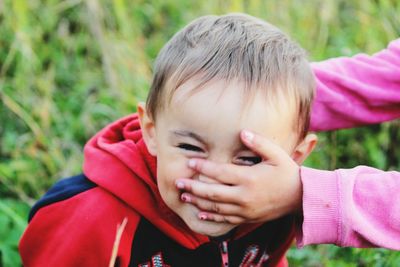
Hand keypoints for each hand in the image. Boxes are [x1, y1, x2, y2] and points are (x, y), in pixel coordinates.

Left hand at [175, 130, 302, 223]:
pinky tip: (200, 214)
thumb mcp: (277, 155)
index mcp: (249, 178)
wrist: (301, 199)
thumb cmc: (288, 173)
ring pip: (215, 208)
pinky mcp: (247, 218)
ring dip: (197, 202)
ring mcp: (245, 209)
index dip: (203, 168)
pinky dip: (211, 217)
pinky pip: (225, 219)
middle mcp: (244, 196)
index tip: (190, 163)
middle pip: (212, 193)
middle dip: (192, 188)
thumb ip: (259, 143)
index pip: (220, 172)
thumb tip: (242, 132)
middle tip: (177, 183)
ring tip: (183, 197)